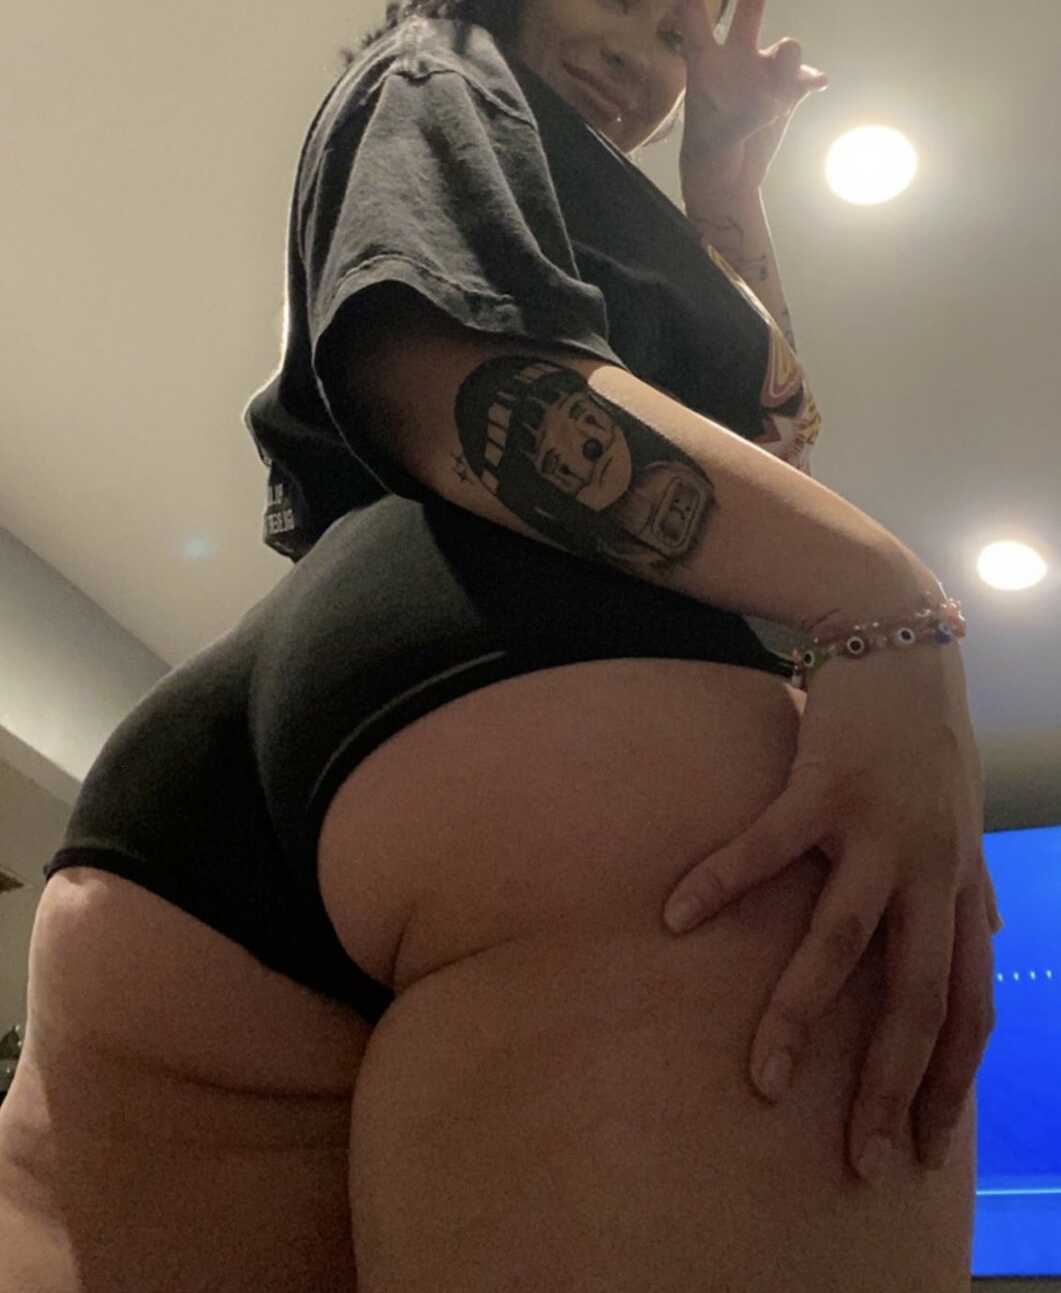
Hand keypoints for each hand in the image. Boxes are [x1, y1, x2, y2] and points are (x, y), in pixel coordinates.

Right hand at [661, 640, 999, 1181]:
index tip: (920, 1144)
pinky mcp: (823, 786)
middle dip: (887, 1086)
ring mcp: (877, 829)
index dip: (948, 1080)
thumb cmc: (925, 729)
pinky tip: (676, 916)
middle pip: (916, 999)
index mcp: (960, 883)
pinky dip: (720, 884)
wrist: (899, 634)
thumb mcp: (965, 811)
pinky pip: (767, 850)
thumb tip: (990, 931)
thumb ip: (971, 879)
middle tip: (856, 1156)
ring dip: (801, 1017)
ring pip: (843, 944)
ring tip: (762, 1078)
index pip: (970, 1005)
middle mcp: (929, 868)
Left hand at [677, 0, 827, 199]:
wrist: (727, 177)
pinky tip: (815, 83)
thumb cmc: (712, 145)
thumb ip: (765, 80)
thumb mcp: (730, 116)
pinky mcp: (785, 92)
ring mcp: (761, 73)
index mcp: (705, 60)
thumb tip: (792, 44)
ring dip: (787, 65)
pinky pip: (801, 79)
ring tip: (787, 87)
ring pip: (783, 53)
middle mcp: (734, 57)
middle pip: (752, 4)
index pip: (693, 7)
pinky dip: (806, 80)